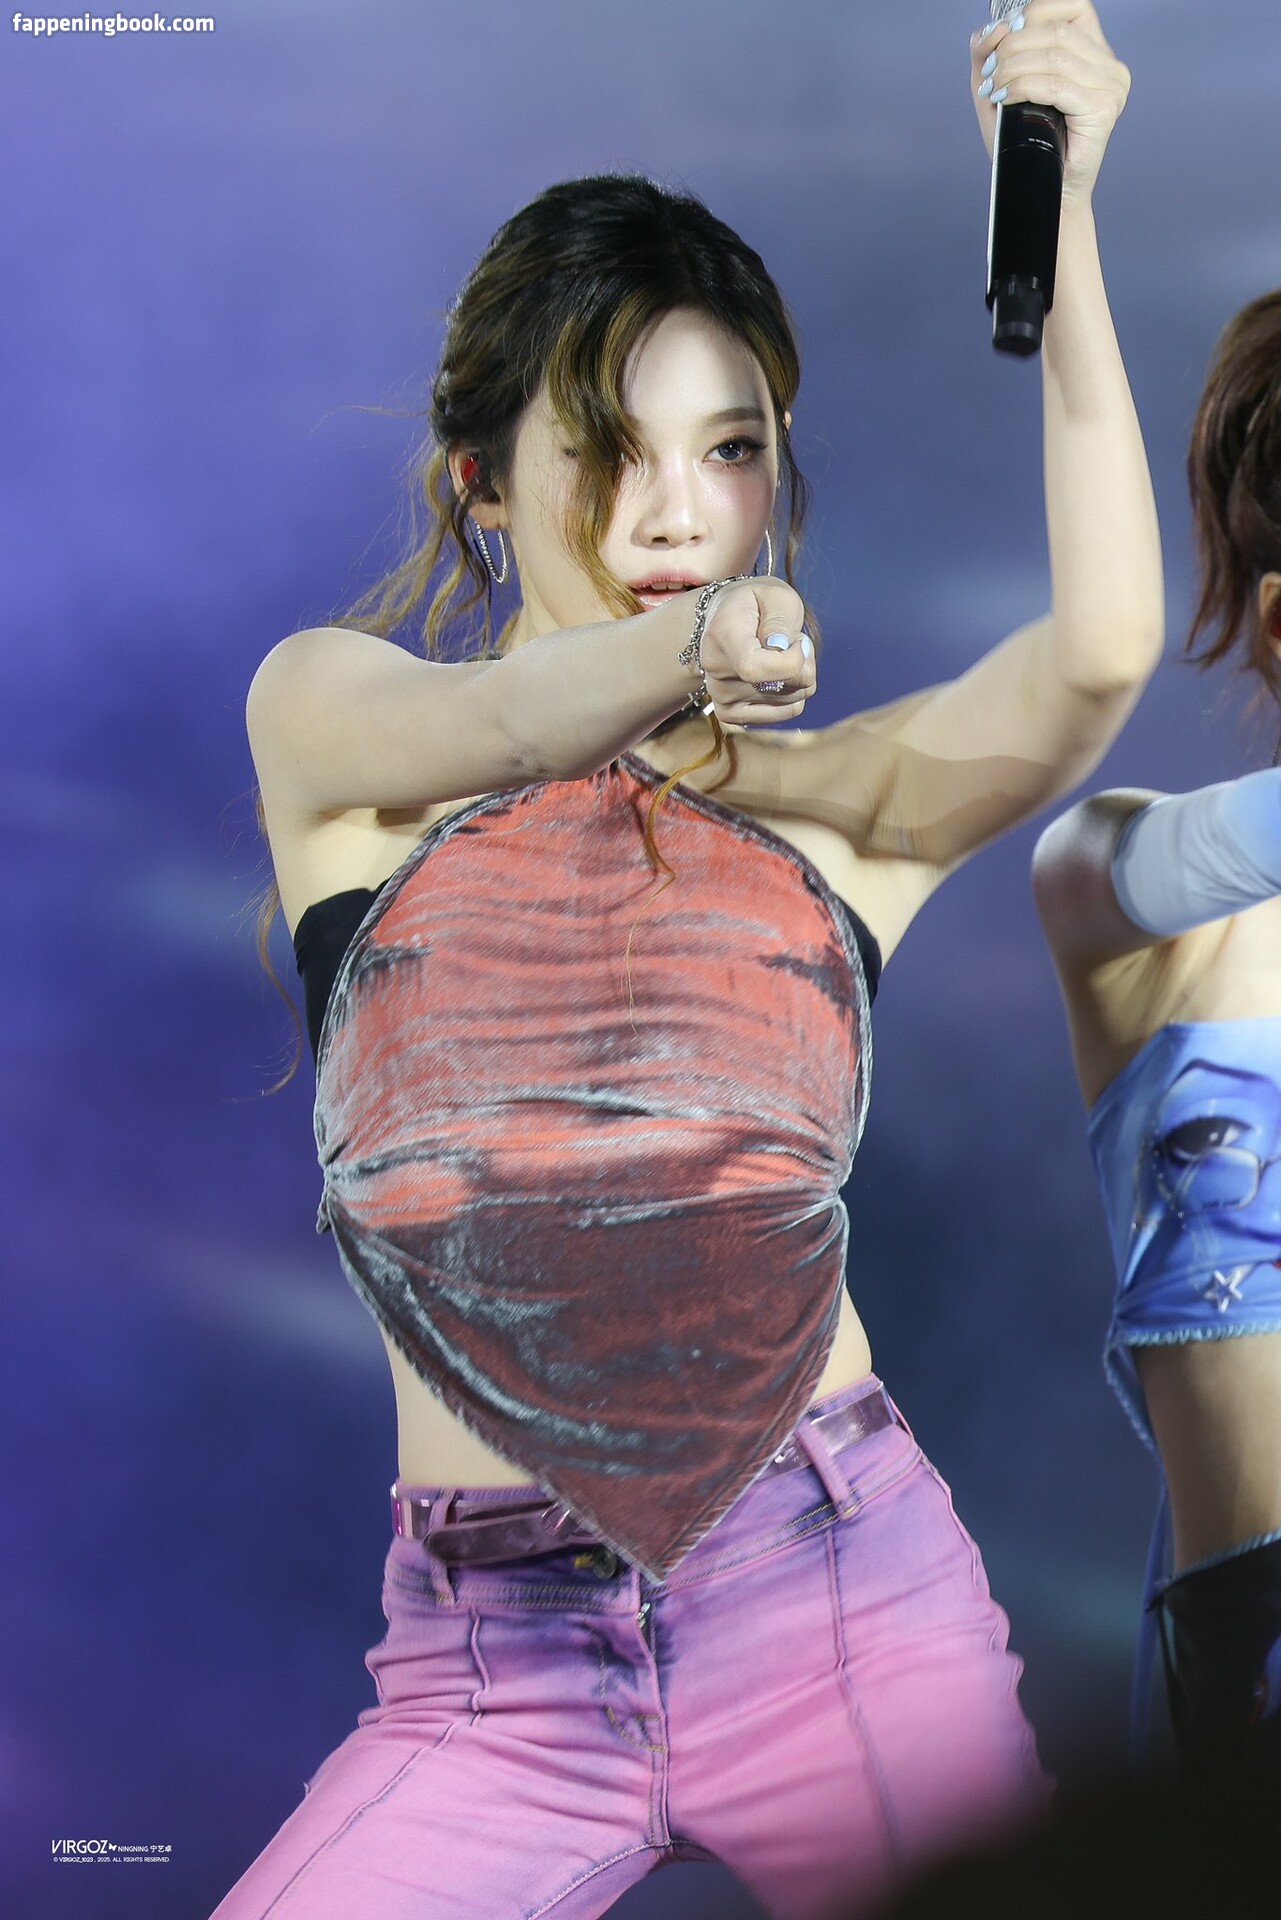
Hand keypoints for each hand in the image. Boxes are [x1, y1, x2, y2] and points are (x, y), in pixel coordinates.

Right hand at [697, 580, 815, 725]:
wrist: (726, 619)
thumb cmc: (756, 604)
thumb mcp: (775, 595)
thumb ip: (780, 619)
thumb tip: (781, 648)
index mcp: (721, 635)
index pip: (754, 669)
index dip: (791, 661)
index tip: (799, 641)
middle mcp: (715, 671)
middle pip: (782, 688)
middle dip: (805, 663)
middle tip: (794, 641)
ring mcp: (720, 697)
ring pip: (792, 700)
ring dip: (800, 676)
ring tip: (783, 655)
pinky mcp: (731, 714)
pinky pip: (787, 712)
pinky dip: (795, 693)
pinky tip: (780, 675)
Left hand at [969, 1, 1130, 204]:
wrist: (1040, 189)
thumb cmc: (1025, 142)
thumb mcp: (1001, 86)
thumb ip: (992, 52)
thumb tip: (997, 27)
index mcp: (1095, 52)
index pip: (1072, 6)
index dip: (1035, 11)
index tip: (1005, 36)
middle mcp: (1110, 66)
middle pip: (1057, 30)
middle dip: (1014, 46)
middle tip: (989, 71)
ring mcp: (1112, 86)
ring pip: (1055, 56)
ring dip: (1013, 67)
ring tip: (992, 87)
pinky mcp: (1103, 109)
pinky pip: (1056, 85)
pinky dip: (1023, 87)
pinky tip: (1004, 98)